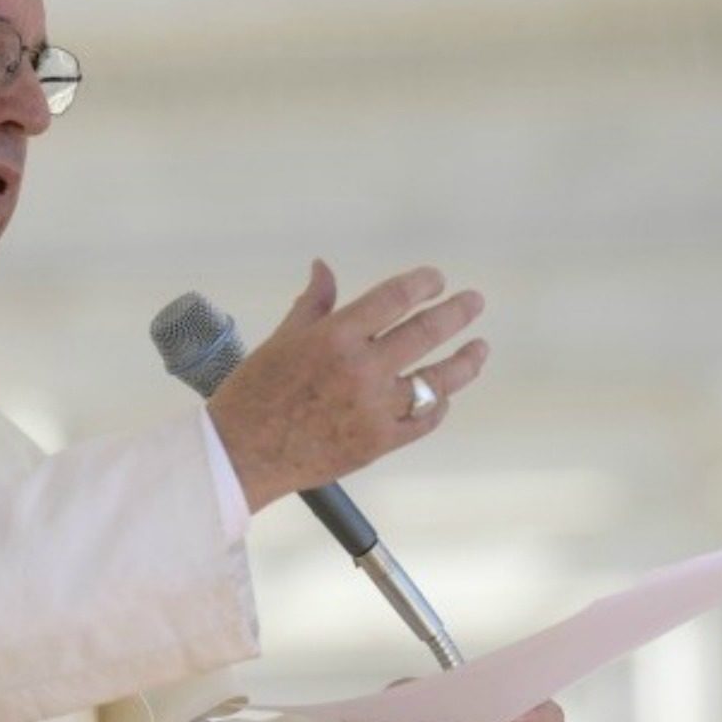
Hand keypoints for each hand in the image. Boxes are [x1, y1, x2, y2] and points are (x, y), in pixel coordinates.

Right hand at [206, 260, 488, 511]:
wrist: (241, 455)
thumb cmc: (254, 393)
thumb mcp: (282, 339)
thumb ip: (313, 303)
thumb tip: (323, 267)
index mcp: (336, 336)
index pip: (395, 298)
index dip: (423, 284)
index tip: (436, 279)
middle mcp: (362, 369)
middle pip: (427, 333)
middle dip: (457, 313)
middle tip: (474, 302)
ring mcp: (375, 409)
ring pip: (437, 381)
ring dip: (465, 362)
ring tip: (479, 349)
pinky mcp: (379, 443)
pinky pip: (423, 422)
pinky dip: (438, 407)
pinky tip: (445, 397)